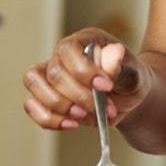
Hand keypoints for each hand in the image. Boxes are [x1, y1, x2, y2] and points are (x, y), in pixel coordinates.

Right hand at [22, 27, 150, 129]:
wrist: (127, 97)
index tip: (107, 87)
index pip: (69, 50)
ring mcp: (50, 75)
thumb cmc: (129, 79)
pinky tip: (71, 124)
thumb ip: (121, 66)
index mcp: (83, 41)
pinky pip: (32, 106)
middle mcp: (62, 55)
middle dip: (77, 96)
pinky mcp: (45, 96)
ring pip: (34, 85)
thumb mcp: (133, 72)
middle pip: (54, 72)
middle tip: (102, 109)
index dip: (84, 71)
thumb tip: (114, 53)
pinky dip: (48, 119)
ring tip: (83, 117)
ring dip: (58, 107)